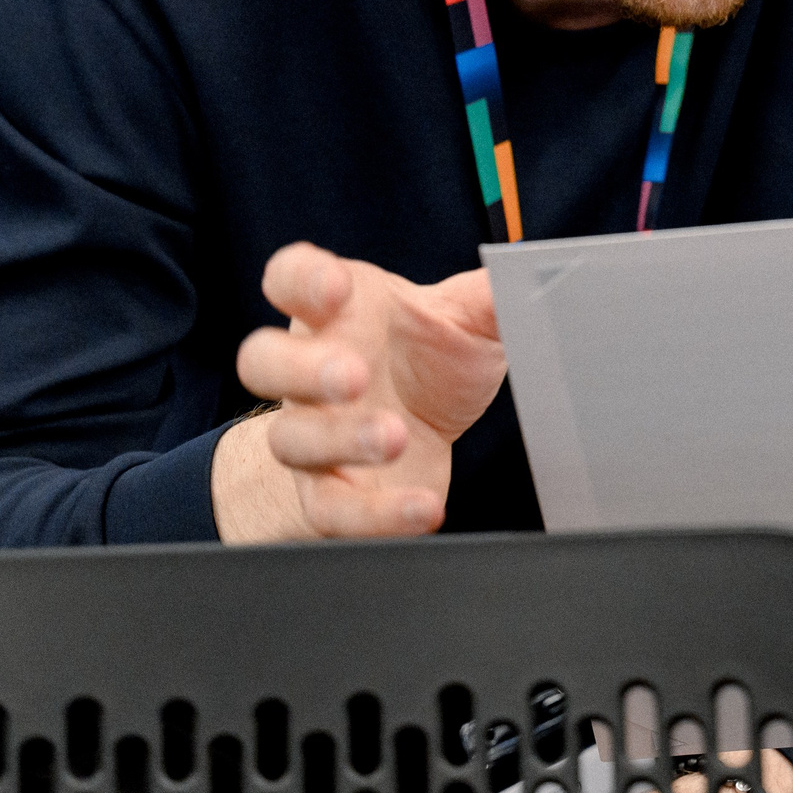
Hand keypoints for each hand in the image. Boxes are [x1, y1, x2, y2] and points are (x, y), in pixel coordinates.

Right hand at [214, 243, 507, 541]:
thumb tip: (528, 277)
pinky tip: (423, 507)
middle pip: (264, 362)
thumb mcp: (462, 320)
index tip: (336, 285)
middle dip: (303, 368)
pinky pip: (335, 510)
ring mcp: (311, 434)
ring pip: (292, 439)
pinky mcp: (330, 494)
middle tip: (354, 374)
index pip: (290, 278)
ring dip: (340, 439)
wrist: (413, 431)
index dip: (303, 279)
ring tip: (394, 436)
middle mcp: (307, 371)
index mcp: (334, 312)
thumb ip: (490, 299)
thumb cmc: (427, 359)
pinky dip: (376, 515)